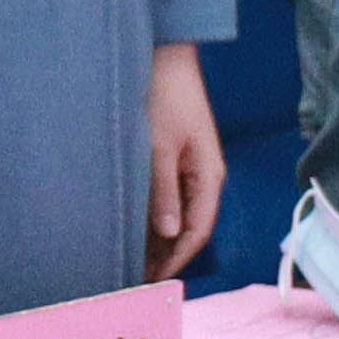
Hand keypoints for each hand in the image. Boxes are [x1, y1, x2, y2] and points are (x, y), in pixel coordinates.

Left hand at [143, 44, 225, 279]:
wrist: (165, 56)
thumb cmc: (163, 97)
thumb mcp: (157, 146)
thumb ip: (162, 191)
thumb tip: (168, 233)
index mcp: (208, 176)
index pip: (197, 231)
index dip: (176, 259)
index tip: (153, 282)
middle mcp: (203, 177)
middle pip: (188, 227)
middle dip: (165, 255)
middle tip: (136, 280)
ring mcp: (189, 168)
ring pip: (175, 214)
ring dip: (156, 239)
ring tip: (130, 261)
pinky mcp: (174, 159)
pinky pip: (166, 198)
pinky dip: (151, 217)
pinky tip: (131, 231)